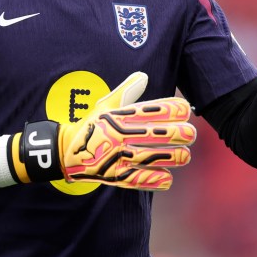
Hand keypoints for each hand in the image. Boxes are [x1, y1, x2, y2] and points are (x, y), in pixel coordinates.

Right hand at [17, 72, 195, 190]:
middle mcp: (119, 135)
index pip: (150, 110)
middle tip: (190, 135)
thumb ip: (127, 92)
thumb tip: (144, 76)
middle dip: (178, 134)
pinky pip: (137, 179)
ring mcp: (116, 156)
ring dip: (171, 157)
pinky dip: (154, 180)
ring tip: (185, 156)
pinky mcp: (113, 175)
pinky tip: (168, 179)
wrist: (65, 152)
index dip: (171, 109)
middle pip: (154, 134)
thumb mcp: (105, 105)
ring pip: (150, 157)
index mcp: (119, 116)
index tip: (186, 109)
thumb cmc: (90, 125)